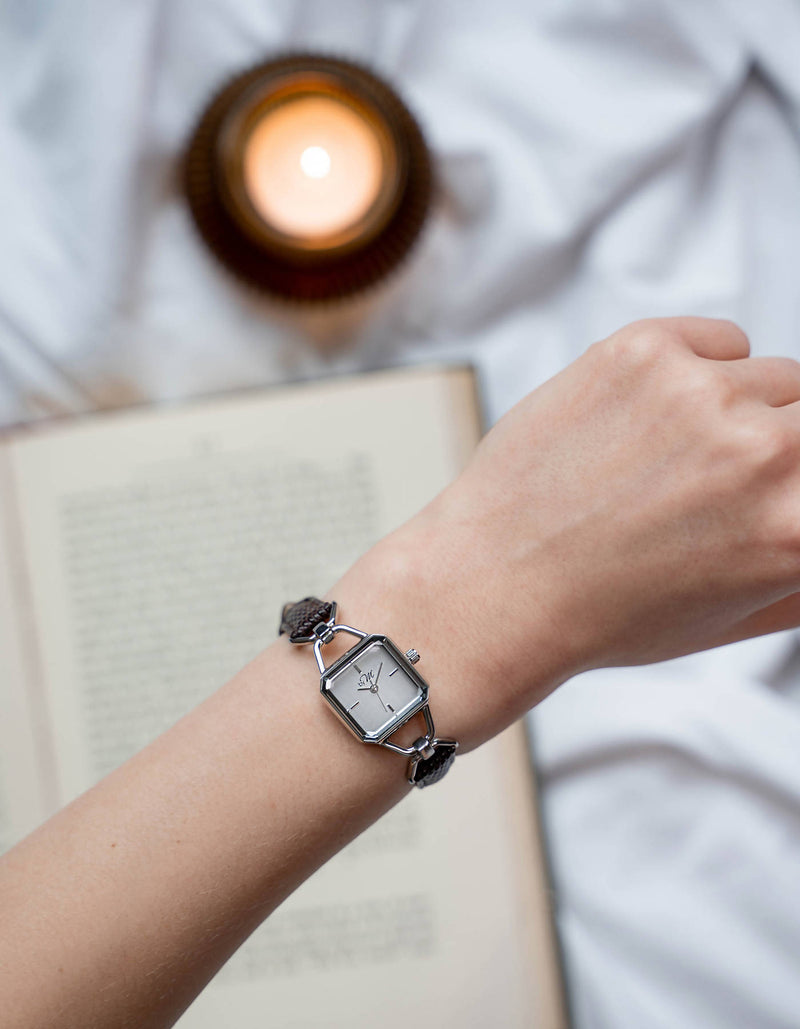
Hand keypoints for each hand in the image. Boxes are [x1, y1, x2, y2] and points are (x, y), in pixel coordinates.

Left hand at [334, 317, 799, 747]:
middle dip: (788, 445)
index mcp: (797, 528)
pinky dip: (702, 369)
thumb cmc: (604, 613)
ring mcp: (700, 392)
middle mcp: (762, 452)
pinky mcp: (643, 350)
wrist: (494, 583)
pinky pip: (720, 340)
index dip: (798, 484)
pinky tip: (650, 418)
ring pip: (773, 377)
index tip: (779, 484)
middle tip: (724, 478)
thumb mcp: (733, 618)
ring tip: (670, 458)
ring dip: (741, 410)